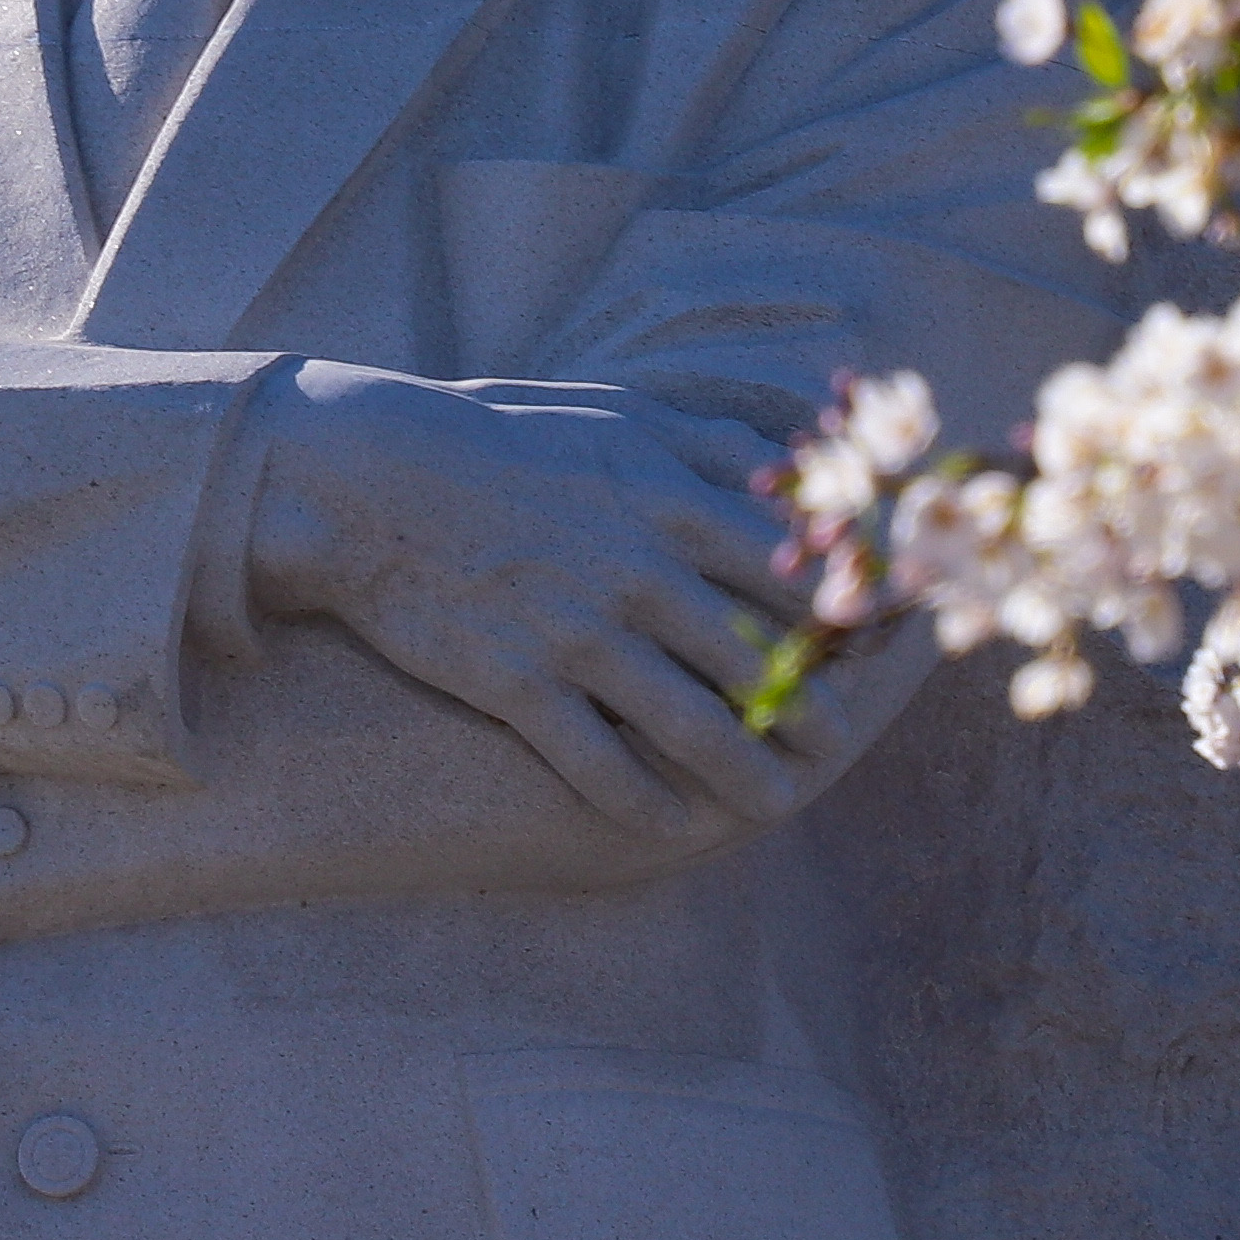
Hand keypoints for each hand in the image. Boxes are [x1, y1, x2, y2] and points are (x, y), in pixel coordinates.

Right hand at [246, 361, 831, 838]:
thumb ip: (713, 444)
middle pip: (756, 663)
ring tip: (777, 801)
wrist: (376, 481)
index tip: (862, 655)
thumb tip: (791, 468)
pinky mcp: (517, 684)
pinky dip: (641, 801)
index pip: (790, 577)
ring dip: (745, 773)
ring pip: (692, 726)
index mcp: (672, 503)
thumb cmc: (506, 439)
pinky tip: (670, 823)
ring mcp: (579, 634)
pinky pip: (597, 762)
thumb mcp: (620, 416)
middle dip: (808, 712)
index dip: (837, 625)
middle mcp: (639, 573)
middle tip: (834, 745)